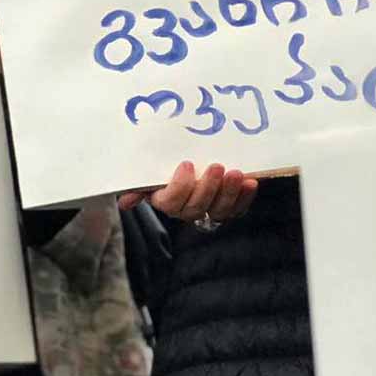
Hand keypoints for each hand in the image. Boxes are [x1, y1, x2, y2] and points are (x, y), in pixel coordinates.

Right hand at [117, 161, 258, 224]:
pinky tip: (250, 182)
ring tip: (236, 173)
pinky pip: (237, 209)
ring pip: (219, 210)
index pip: (171, 202)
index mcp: (164, 201)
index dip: (180, 186)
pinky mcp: (228, 208)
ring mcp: (208, 211)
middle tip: (217, 166)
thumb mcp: (147, 175)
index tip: (187, 164)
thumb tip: (125, 202)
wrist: (190, 166)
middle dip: (208, 187)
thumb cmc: (164, 167)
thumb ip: (137, 186)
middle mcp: (186, 211)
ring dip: (229, 192)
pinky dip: (245, 197)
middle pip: (197, 207)